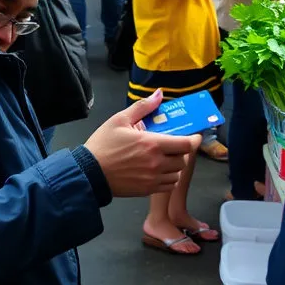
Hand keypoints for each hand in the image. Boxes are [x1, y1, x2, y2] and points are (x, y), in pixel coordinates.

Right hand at [84, 90, 200, 196]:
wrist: (89, 173)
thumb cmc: (103, 144)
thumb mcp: (120, 119)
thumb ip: (143, 107)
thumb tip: (159, 94)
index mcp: (152, 144)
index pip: (185, 144)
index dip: (193, 140)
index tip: (194, 136)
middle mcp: (156, 163)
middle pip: (183, 159)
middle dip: (182, 151)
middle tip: (174, 145)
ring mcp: (153, 179)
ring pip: (177, 174)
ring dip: (176, 165)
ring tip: (166, 157)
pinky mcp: (147, 190)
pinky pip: (168, 185)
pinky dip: (169, 178)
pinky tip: (159, 170)